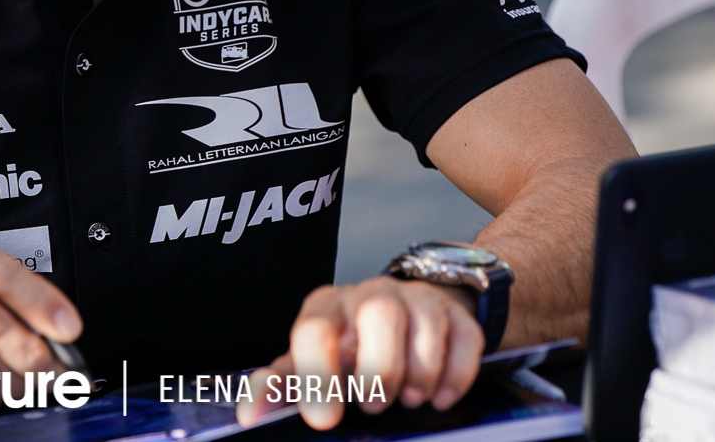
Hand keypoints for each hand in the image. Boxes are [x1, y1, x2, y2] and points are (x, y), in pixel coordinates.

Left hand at [236, 276, 483, 430]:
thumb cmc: (348, 350)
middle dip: (379, 371)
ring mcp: (417, 300)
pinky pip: (465, 341)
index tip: (324, 419)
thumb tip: (249, 414)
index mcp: (326, 308)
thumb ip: (282, 386)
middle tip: (374, 404)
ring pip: (423, 326)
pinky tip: (440, 397)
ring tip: (408, 399)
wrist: (402, 319)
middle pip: (377, 317)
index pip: (315, 331)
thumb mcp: (310, 363)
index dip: (318, 376)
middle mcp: (370, 295)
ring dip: (418, 375)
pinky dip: (455, 376)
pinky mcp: (457, 316)